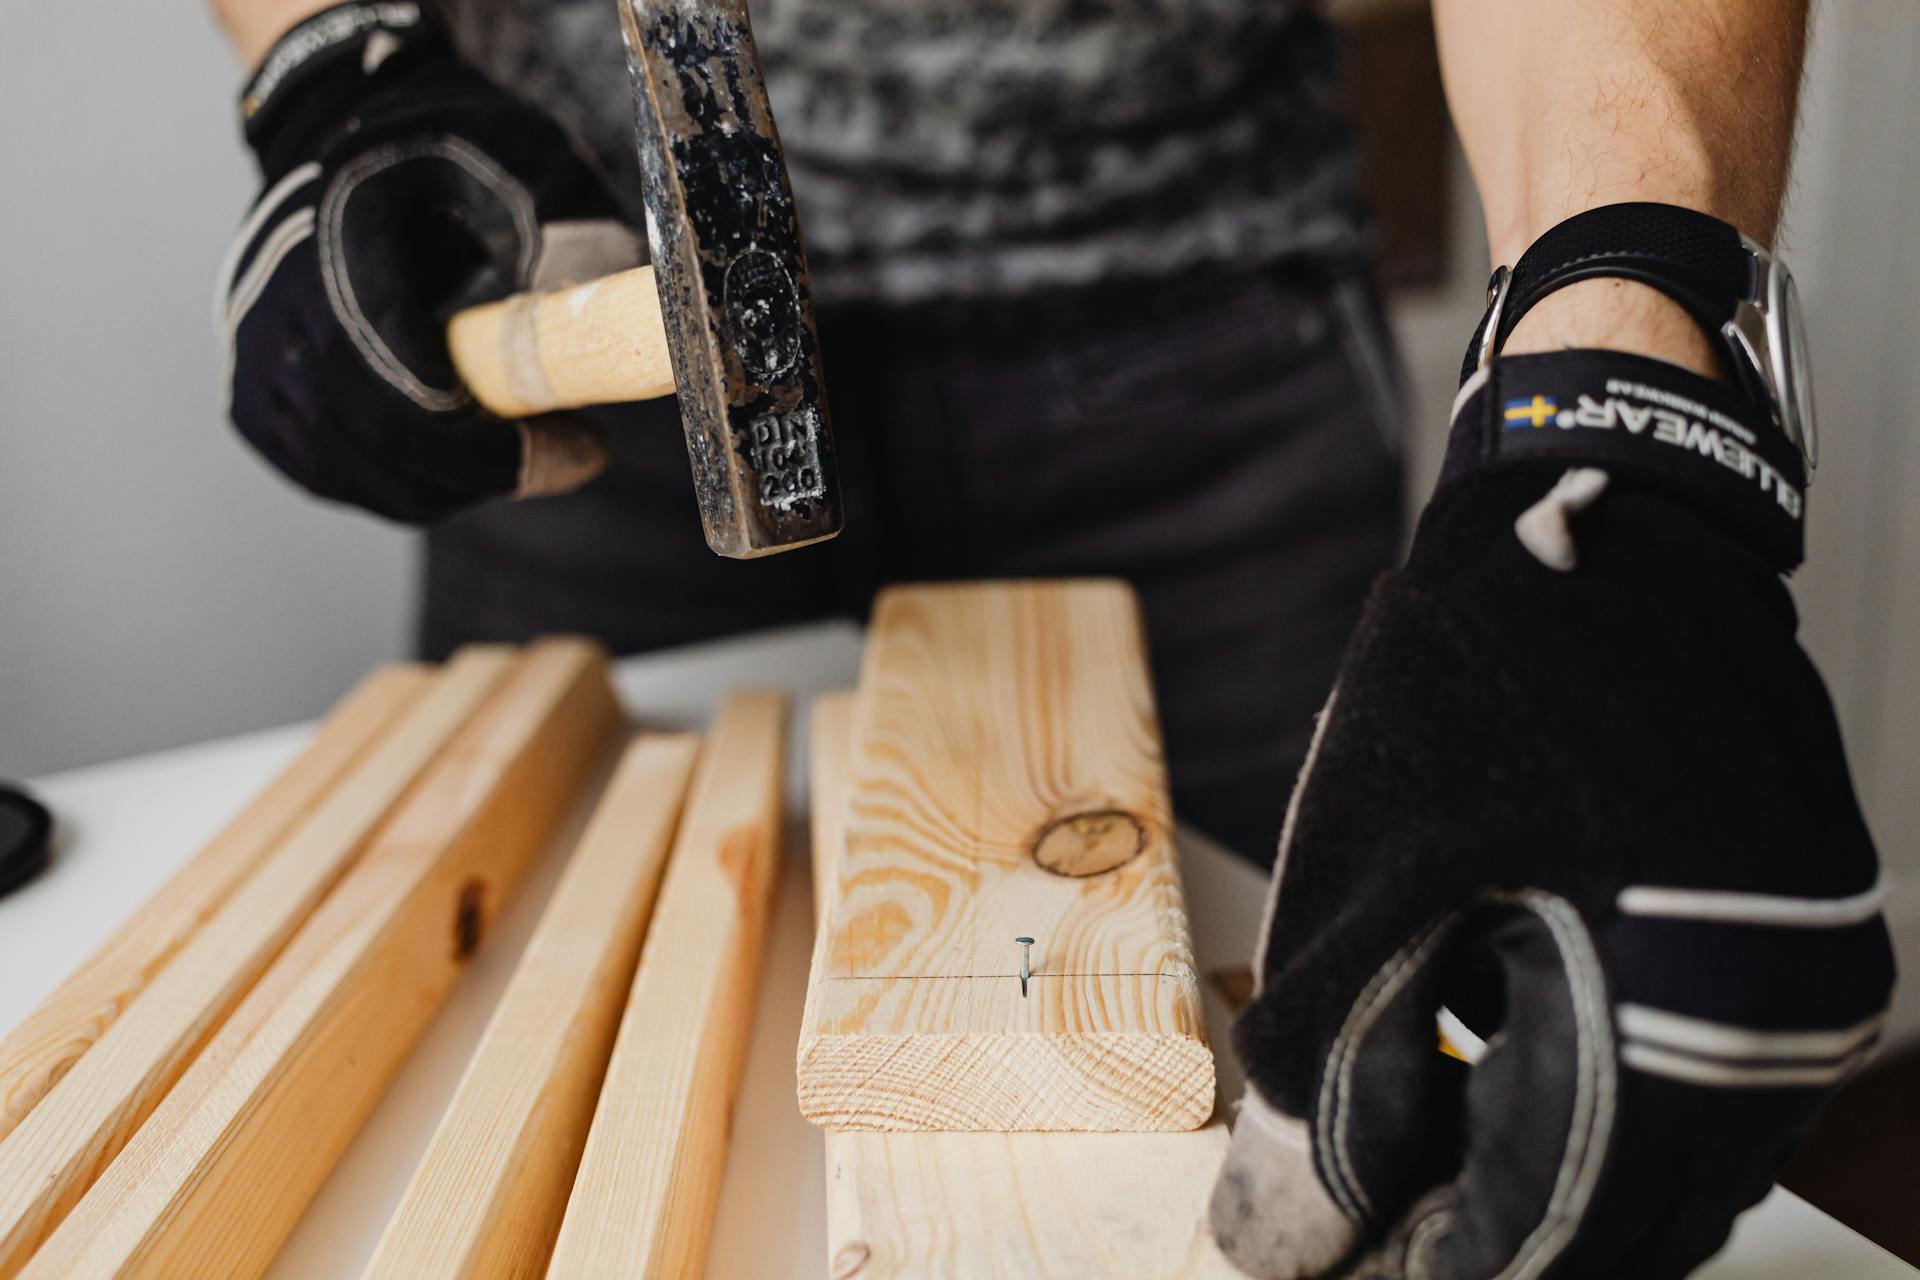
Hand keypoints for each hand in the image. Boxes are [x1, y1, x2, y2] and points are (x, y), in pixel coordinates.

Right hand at [220, 1, 640, 522]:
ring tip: (519, 445)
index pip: (411, 401)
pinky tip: (457, 450)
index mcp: (342, 252)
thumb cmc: (440, 143)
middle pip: (385, 457)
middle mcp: (276, 312)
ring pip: (356, 478)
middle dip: (491, 472)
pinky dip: (402, 478)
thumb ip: (571, 236)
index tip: (588, 446)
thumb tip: (628, 316)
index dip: (501, 451)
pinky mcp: (254, 391)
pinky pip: (329, 472)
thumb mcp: (524, 160)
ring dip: (450, 482)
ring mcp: (254, 358)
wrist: (341, 126)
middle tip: (571, 451)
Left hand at [1209, 347, 1894, 1278]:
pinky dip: (1589, 1117)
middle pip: (1623, 1222)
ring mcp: (1809, 986)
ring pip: (1663, 1169)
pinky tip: (1490, 1091)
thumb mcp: (1365, 888)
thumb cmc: (1475, 679)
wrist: (1598, 520)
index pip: (1551, 1227)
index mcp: (1687, 1013)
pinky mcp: (1793, 947)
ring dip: (1536, 1189)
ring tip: (1403, 1178)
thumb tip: (1295, 1244)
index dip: (1425, 1270)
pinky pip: (1693, 1088)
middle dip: (1482, 1242)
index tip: (1324, 1272)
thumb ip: (1329, 1086)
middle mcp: (1785, 1024)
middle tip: (1356, 1236)